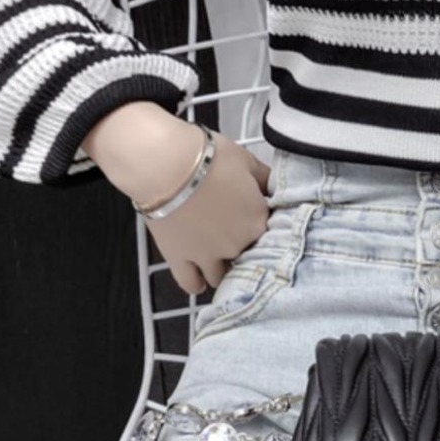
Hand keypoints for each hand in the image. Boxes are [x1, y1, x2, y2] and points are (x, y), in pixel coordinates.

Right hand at [80, 103, 269, 297]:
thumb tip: (272, 188)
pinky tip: (199, 277)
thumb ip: (264, 178)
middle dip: (239, 244)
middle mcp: (238, 244)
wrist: (167, 165)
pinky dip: (196, 282)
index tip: (246, 216)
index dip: (256, 224)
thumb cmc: (209, 157)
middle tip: (226, 229)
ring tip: (214, 255)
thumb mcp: (246, 159)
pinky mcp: (180, 260)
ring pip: (222, 275)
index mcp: (258, 220)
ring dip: (221, 268)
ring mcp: (208, 256)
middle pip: (246, 254)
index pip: (268, 234)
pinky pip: (191, 283)